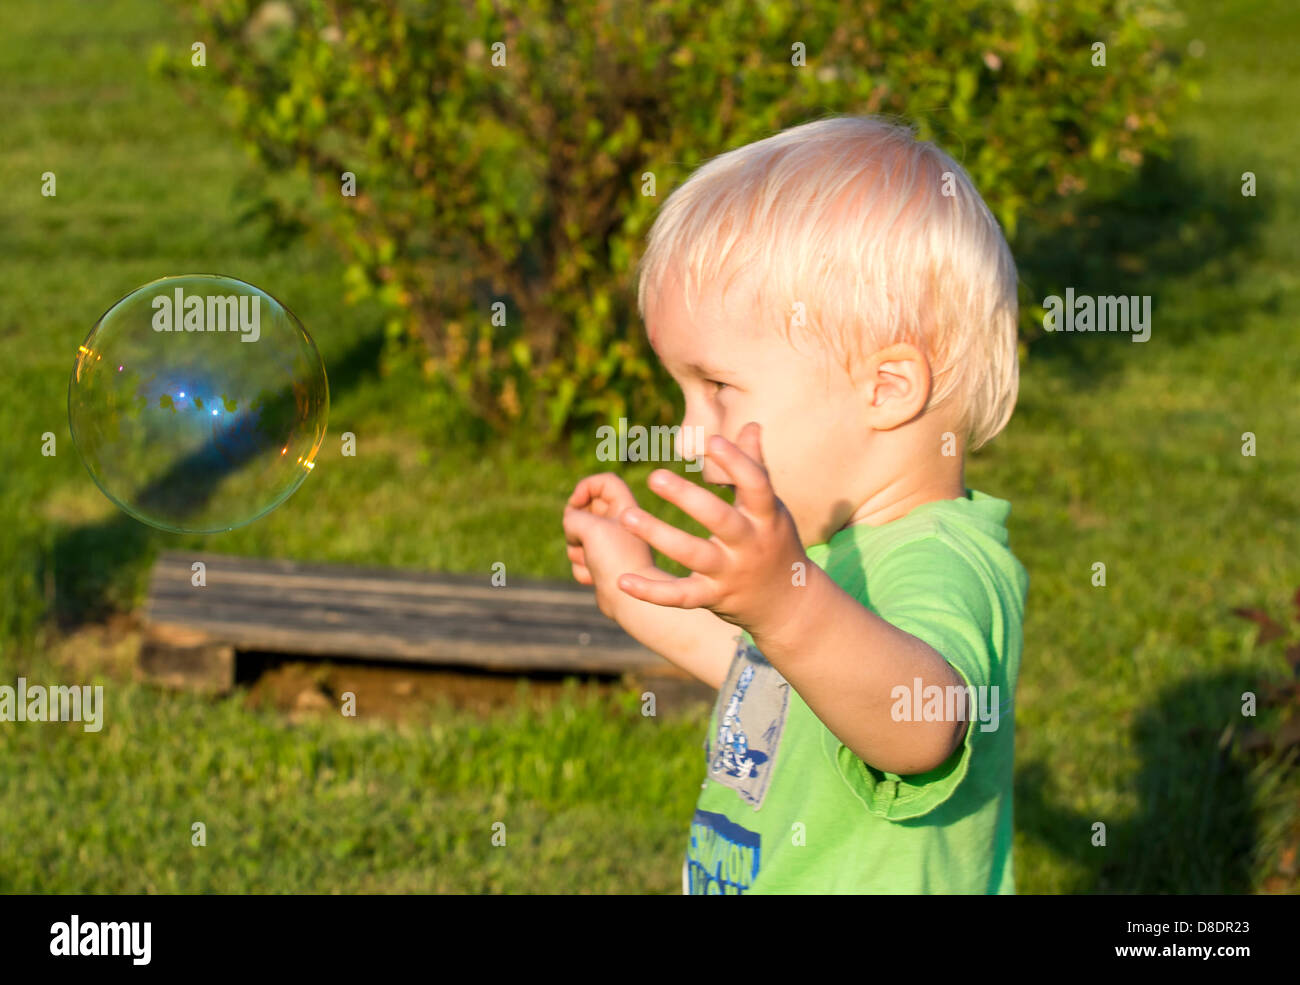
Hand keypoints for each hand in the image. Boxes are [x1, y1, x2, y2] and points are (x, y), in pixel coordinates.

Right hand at [562, 472, 655, 618]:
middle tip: (581, 536)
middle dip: (576, 525)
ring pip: (577, 538)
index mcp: (626, 508)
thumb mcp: (590, 527)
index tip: (575, 504)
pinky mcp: (603, 566)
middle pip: (585, 510)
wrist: (630, 601)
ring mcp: (610, 546)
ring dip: (577, 550)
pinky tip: (595, 578)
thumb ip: (573, 516)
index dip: (585, 488)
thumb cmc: (615, 560)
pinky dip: (582, 569)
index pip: (603, 482)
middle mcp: (620, 525)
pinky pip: (580, 559)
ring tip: (593, 561)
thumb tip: (571, 526)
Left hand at [615, 421, 808, 635]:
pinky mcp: (711, 597)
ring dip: (658, 535)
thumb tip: (751, 425)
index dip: (737, 463)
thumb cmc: (773, 542)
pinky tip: (622, 580)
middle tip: (654, 476)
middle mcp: (749, 545)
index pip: (756, 486)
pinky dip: (651, 591)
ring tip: (625, 516)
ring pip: (692, 554)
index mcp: (766, 517)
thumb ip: (755, 467)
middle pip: (719, 519)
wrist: (787, 604)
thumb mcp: (770, 508)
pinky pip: (679, 596)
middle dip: (688, 499)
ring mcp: (729, 573)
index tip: (713, 442)